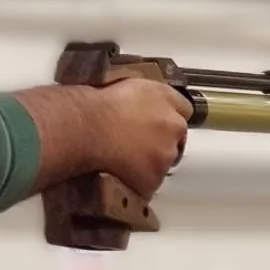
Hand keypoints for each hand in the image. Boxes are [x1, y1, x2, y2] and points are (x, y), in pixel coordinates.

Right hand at [93, 79, 192, 198]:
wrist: (86, 128)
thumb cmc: (96, 106)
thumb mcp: (124, 86)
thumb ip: (142, 97)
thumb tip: (140, 106)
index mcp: (165, 97)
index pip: (183, 109)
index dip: (168, 118)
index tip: (160, 124)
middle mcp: (173, 124)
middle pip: (177, 137)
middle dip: (162, 141)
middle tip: (138, 144)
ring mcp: (166, 153)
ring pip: (164, 162)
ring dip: (151, 162)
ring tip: (125, 160)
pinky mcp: (153, 177)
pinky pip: (149, 183)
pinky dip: (139, 182)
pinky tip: (122, 174)